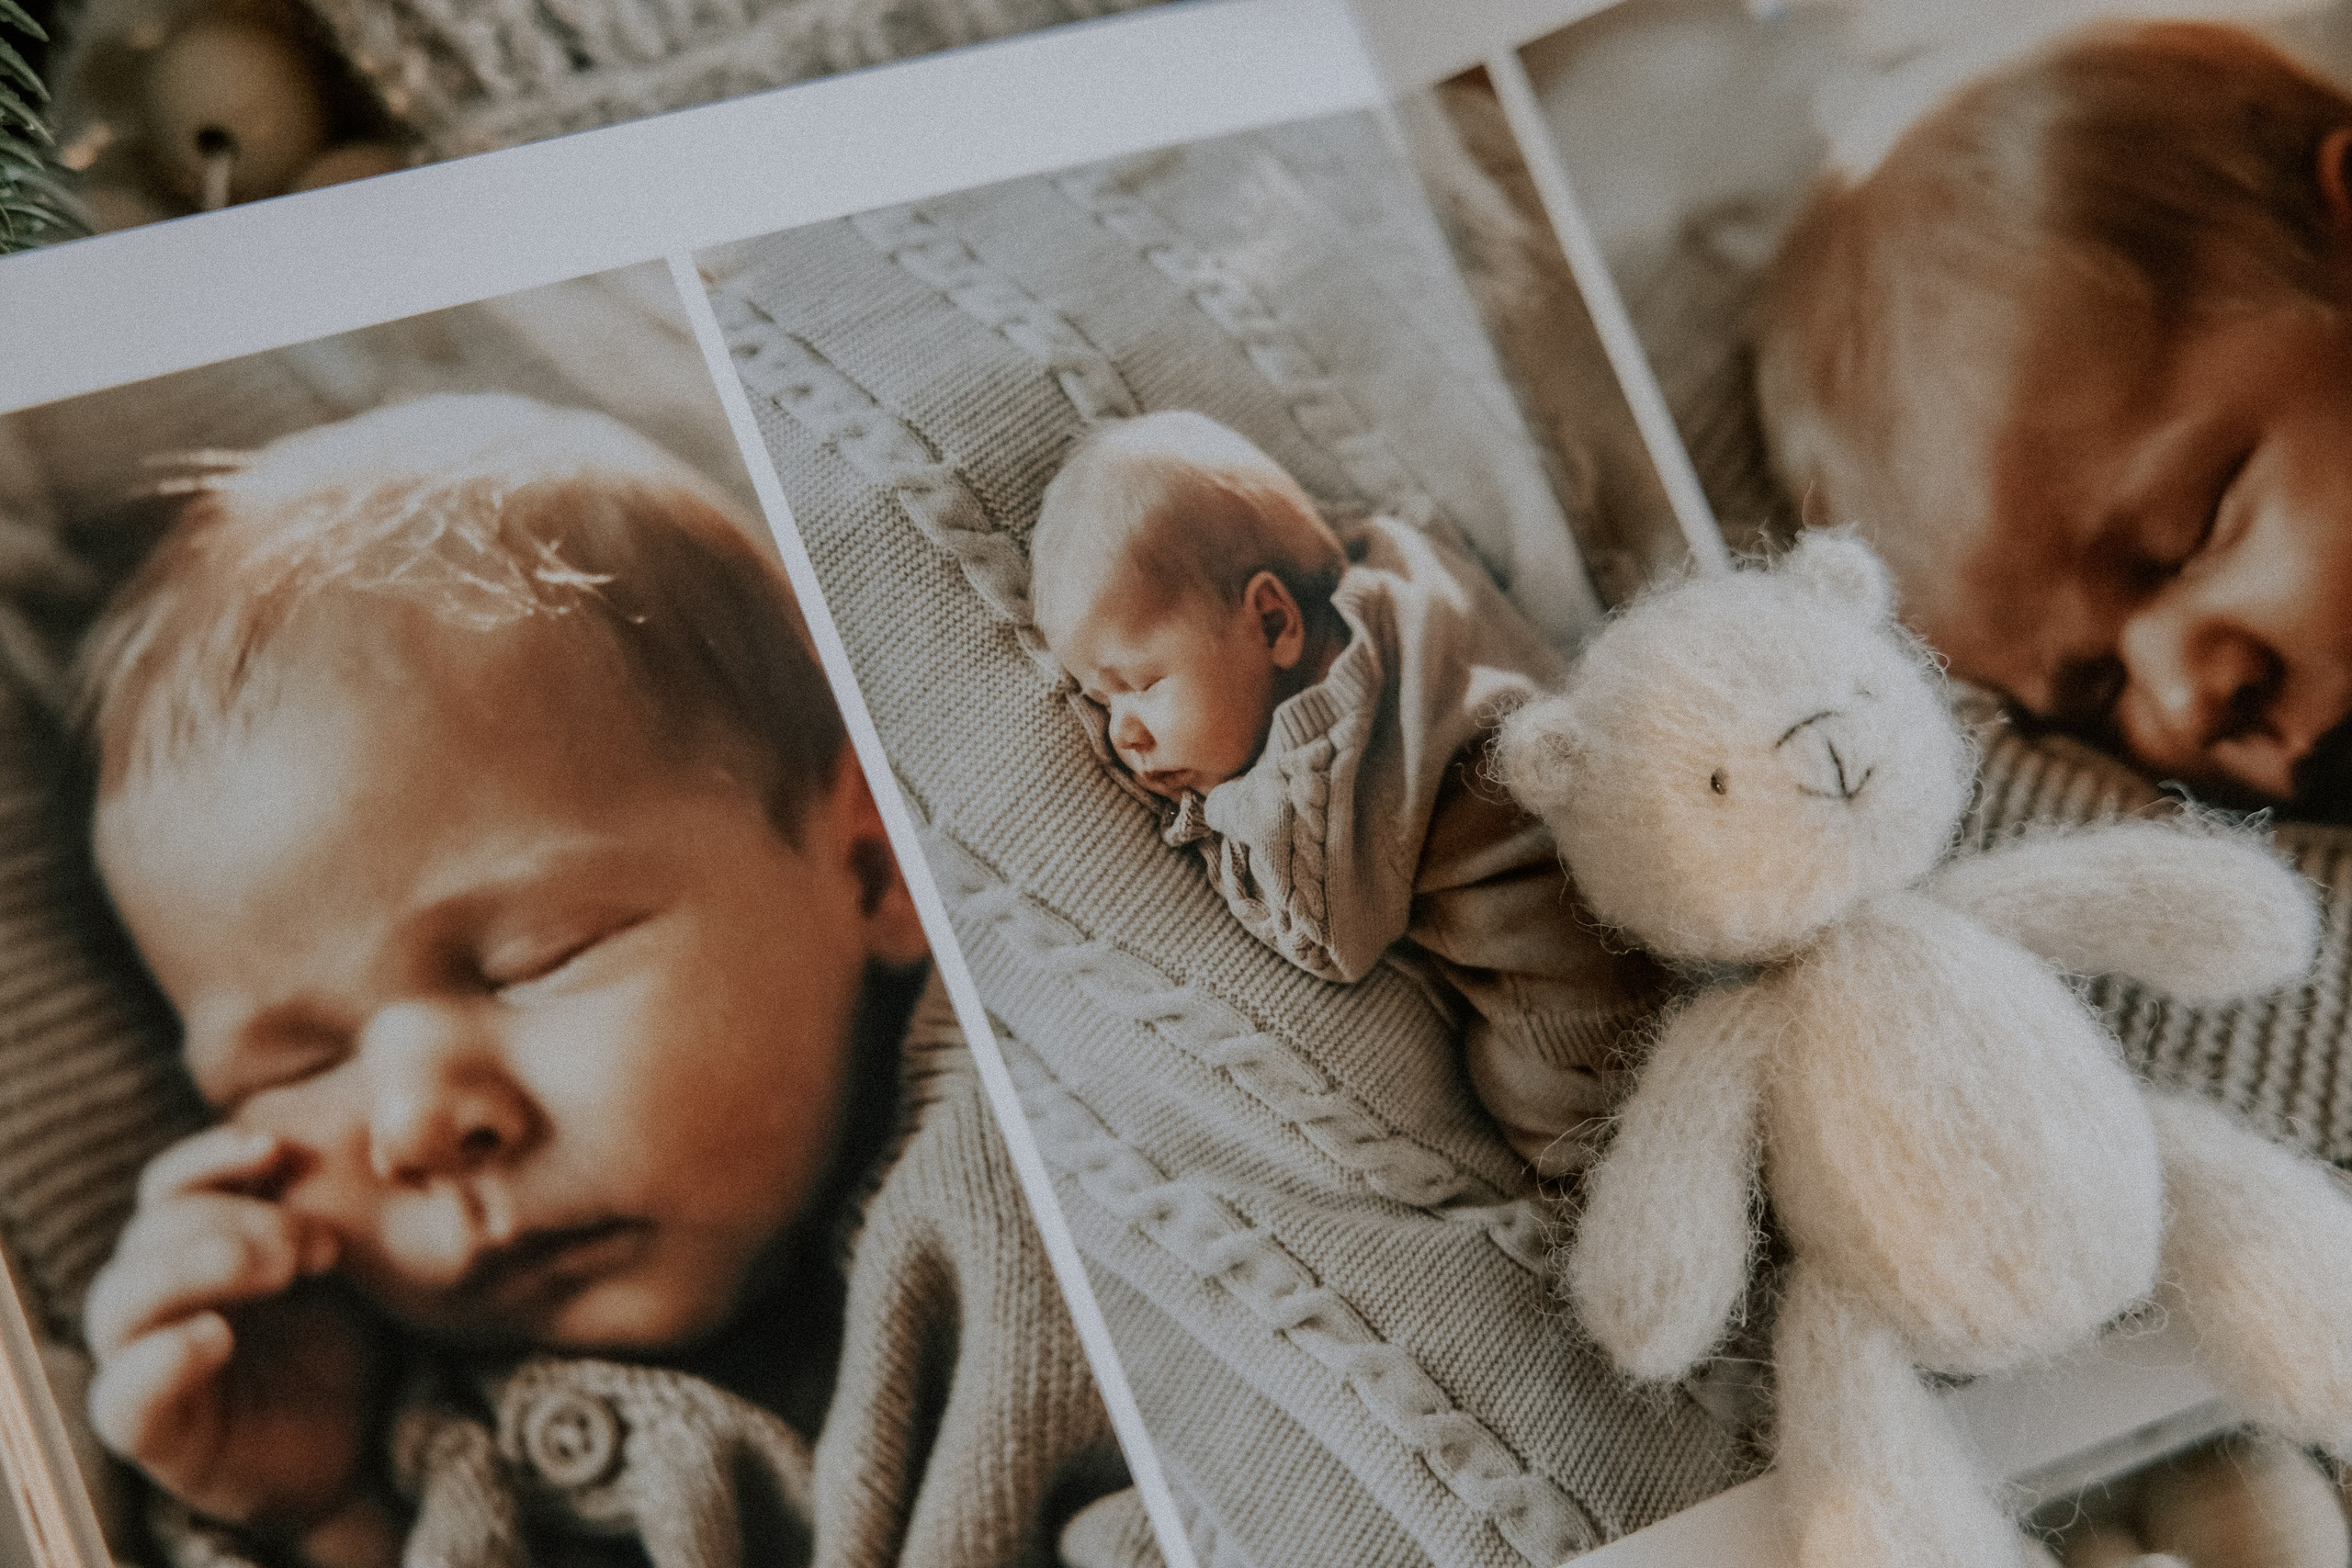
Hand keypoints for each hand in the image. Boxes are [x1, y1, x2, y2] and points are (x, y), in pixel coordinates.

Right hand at [85, 1126, 380, 1530]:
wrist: (360, 1441)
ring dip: (197, 1268)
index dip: (211, 1158)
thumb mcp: (343, 1266)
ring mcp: (144, 1362)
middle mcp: (157, 1298)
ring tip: (278, 1271)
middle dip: (238, 1220)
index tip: (274, 1149)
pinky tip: (215, 1338)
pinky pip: (122, 1393)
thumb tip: (337, 1136)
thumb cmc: (344, 1340)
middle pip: (151, 1231)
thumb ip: (323, 1208)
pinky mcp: (151, 1430)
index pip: (170, 1186)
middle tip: (318, 1247)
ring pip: (120, 1300)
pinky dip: (161, 1360)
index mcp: (194, 1247)